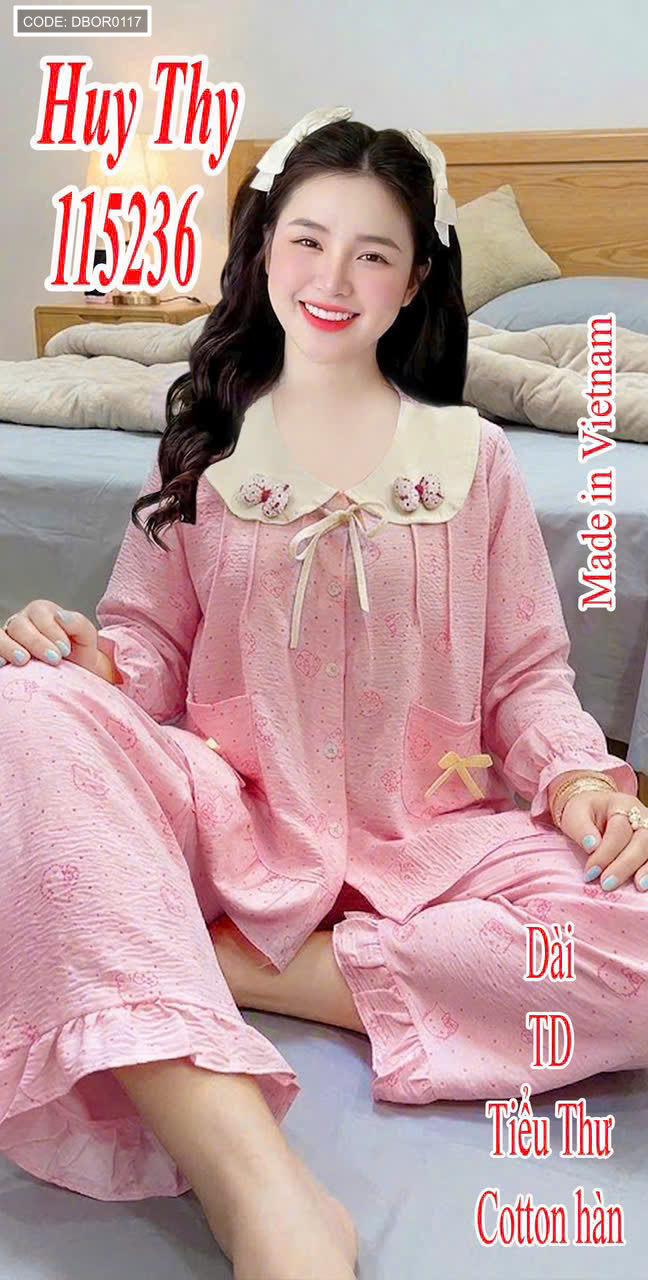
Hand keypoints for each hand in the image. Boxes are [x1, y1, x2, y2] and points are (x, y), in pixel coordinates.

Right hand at [0, 600, 114, 682]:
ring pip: (1, 636)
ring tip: (24, 661)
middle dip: (36, 642)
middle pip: (20, 625)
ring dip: (10, 647)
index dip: (52, 631)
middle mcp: (23, 622)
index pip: (40, 613)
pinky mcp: (3, 653)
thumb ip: (78, 623)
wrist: (76, 675)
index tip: (65, 651)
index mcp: (43, 612)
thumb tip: (61, 616)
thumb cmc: (79, 654)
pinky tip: (3, 664)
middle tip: (54, 660)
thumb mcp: (86, 637)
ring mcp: (9, 638)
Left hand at [558, 789, 647, 891]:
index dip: (605, 853)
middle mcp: (641, 816)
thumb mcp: (575, 814)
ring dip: (647, 870)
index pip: (619, 830)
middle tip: (607, 884)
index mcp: (621, 805)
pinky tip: (645, 884)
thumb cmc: (585, 813)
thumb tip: (592, 845)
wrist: (594, 811)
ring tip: (638, 887)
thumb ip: (581, 828)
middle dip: (625, 865)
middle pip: (643, 840)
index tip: (590, 873)